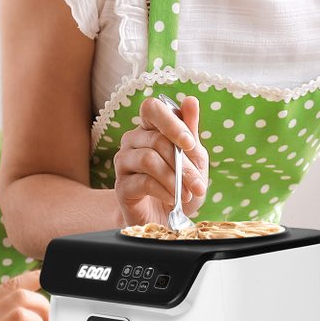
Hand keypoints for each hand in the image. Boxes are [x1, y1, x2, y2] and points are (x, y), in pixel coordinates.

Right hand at [113, 94, 207, 226]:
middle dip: (183, 164)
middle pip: (156, 139)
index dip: (170, 122)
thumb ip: (190, 131)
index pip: (151, 108)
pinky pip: (144, 181)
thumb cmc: (180, 186)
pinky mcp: (121, 185)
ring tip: (187, 194)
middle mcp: (133, 141)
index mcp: (150, 128)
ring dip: (174, 179)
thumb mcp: (193, 159)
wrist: (167, 220)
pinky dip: (164, 191)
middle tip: (198, 184)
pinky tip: (173, 200)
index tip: (189, 144)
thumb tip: (190, 100)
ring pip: (149, 160)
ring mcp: (124, 162)